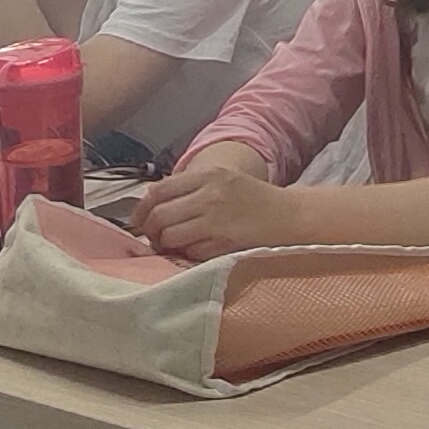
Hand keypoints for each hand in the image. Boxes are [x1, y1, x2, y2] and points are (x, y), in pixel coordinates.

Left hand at [135, 149, 288, 259]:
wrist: (289, 215)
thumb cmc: (253, 199)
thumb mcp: (222, 180)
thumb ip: (190, 188)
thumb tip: (150, 206)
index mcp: (209, 175)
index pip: (159, 190)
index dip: (142, 208)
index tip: (138, 220)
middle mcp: (211, 195)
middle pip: (160, 215)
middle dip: (150, 230)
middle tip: (153, 237)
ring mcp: (217, 220)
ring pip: (170, 236)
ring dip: (165, 244)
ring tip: (171, 245)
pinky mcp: (224, 243)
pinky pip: (190, 252)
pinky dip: (186, 254)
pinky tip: (193, 249)